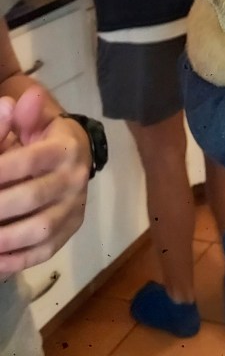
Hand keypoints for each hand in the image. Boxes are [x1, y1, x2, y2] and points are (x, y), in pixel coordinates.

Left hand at [0, 88, 91, 273]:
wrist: (74, 155)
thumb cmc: (44, 135)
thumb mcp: (32, 120)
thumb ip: (19, 117)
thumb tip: (10, 104)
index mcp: (66, 148)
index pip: (29, 161)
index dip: (1, 170)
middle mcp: (75, 179)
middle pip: (32, 197)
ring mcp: (74, 208)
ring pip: (39, 230)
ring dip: (5, 238)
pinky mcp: (69, 231)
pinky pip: (43, 252)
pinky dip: (15, 260)